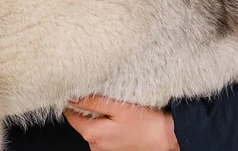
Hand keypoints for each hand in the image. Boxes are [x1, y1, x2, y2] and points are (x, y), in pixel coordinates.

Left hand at [64, 96, 179, 150]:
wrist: (168, 138)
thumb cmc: (146, 122)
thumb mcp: (117, 106)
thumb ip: (92, 102)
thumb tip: (72, 98)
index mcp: (92, 134)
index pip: (70, 115)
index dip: (74, 101)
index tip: (83, 93)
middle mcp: (94, 145)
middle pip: (80, 121)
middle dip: (88, 110)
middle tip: (106, 102)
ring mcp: (103, 150)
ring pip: (91, 127)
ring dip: (98, 118)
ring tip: (115, 112)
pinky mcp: (112, 150)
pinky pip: (101, 135)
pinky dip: (106, 126)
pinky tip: (119, 122)